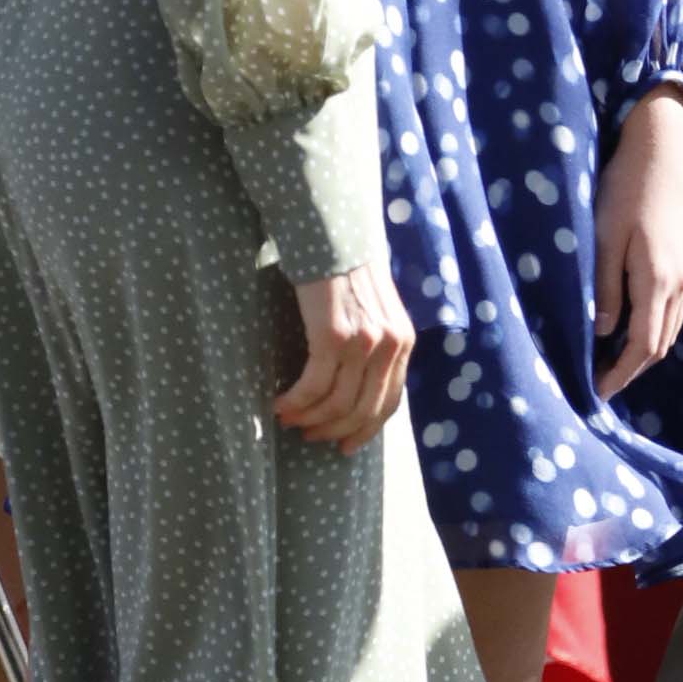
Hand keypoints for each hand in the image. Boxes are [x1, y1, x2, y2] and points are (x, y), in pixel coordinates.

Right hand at [274, 262, 411, 450]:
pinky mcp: (333, 337)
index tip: (345, 446)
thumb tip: (355, 384)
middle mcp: (389, 345)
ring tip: (288, 419)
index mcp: (403, 342)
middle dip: (333, 430)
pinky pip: (313, 386)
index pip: (389, 403)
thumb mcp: (375, 309)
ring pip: (335, 403)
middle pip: (362, 410)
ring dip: (308, 418)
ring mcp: (363, 343)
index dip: (366, 430)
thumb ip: (375, 343)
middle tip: (309, 436)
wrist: (330, 234)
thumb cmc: (344, 271)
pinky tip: (279, 403)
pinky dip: (295, 401)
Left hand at [592, 88, 682, 399]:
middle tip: (601, 384)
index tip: (598, 392)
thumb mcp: (604, 237)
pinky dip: (654, 329)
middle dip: (632, 370)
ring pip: (670, 329)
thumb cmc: (626, 186)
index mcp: (657, 279)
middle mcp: (679, 283)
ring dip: (644, 352)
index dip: (620, 374)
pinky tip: (632, 327)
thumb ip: (604, 287)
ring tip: (613, 362)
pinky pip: (674, 310)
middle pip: (661, 345)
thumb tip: (602, 332)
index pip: (642, 346)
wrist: (663, 146)